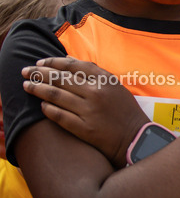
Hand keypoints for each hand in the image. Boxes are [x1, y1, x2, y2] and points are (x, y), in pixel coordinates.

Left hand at [21, 57, 150, 167]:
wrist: (135, 137)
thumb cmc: (125, 111)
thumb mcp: (115, 87)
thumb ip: (94, 73)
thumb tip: (68, 60)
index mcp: (105, 81)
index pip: (73, 66)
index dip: (53, 62)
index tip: (40, 62)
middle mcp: (96, 94)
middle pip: (60, 79)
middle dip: (39, 73)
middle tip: (25, 71)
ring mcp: (89, 111)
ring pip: (56, 96)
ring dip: (38, 89)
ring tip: (27, 86)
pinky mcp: (84, 128)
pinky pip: (59, 116)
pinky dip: (48, 109)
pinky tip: (41, 105)